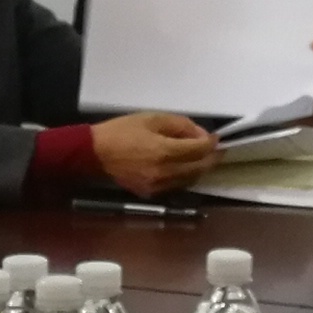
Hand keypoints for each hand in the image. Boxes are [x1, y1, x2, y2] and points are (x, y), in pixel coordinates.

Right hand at [93, 112, 220, 191]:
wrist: (95, 153)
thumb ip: (180, 125)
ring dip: (200, 169)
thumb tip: (199, 135)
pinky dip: (185, 177)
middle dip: (211, 159)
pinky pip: (176, 186)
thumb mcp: (152, 118)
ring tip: (203, 158)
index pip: (199, 150)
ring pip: (190, 180)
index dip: (211, 143)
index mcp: (165, 151)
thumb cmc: (122, 131)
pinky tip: (185, 168)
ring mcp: (158, 186)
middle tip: (217, 150)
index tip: (216, 138)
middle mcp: (164, 172)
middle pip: (199, 169)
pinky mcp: (150, 193)